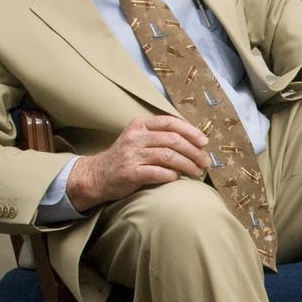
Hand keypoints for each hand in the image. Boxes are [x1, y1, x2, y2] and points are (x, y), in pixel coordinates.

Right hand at [66, 115, 210, 208]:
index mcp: (139, 125)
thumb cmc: (125, 158)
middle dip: (194, 151)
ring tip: (197, 172)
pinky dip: (172, 175)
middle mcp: (135, 137)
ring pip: (169, 156)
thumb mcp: (139, 139)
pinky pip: (158, 172)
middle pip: (173, 140)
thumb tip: (195, 142)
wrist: (96, 176)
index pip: (170, 122)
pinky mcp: (130, 173)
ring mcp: (132, 155)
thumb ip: (160, 136)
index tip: (204, 142)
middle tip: (205, 162)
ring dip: (188, 165)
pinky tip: (178, 178)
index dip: (190, 131)